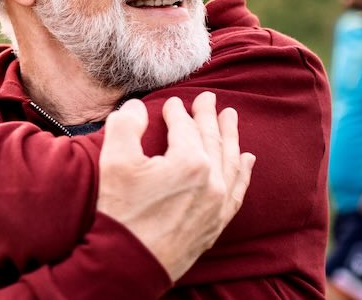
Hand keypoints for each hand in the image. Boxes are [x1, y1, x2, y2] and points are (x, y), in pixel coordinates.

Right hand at [96, 93, 255, 280]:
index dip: (178, 112)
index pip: (185, 127)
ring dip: (231, 137)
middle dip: (209, 117)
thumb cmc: (121, 212)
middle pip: (212, 139)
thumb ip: (126, 125)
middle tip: (209, 98)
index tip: (172, 103)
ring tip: (231, 118)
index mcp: (189, 161)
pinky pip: (238, 190)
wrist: (130, 262)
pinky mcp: (217, 222)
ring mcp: (218, 203)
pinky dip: (242, 171)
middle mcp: (212, 180)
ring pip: (230, 161)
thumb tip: (136, 107)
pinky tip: (246, 160)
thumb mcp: (115, 162)